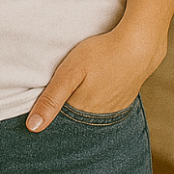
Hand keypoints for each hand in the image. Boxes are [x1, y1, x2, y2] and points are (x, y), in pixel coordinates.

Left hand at [25, 22, 166, 131]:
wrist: (141, 45)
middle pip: (76, 119)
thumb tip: (32, 128)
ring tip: (78, 90)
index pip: (60, 122)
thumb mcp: (70, 72)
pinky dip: (97, 101)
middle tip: (60, 95)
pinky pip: (106, 107)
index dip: (50, 114)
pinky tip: (96, 88)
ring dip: (82, 107)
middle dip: (65, 113)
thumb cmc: (102, 54)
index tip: (41, 110)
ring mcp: (114, 109)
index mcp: (82, 112)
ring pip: (91, 114)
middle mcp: (99, 117)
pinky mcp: (124, 99)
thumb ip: (52, 98)